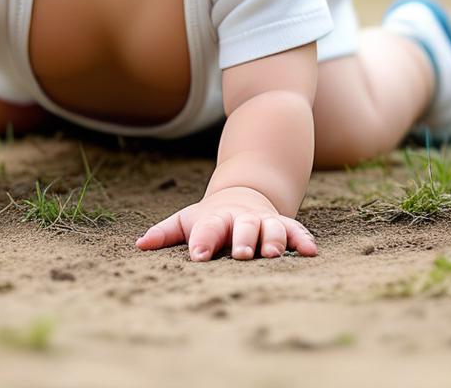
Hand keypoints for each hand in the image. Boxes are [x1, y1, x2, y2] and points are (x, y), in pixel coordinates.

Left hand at [135, 185, 317, 261]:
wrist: (243, 194)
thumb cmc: (210, 218)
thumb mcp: (187, 220)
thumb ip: (164, 233)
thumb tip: (138, 245)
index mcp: (216, 219)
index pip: (207, 229)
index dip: (202, 241)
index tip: (197, 256)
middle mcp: (242, 219)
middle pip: (243, 227)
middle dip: (243, 240)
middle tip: (241, 254)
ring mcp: (264, 222)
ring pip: (271, 229)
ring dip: (274, 240)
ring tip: (274, 254)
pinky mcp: (284, 226)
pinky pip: (296, 231)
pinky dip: (304, 240)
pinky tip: (311, 252)